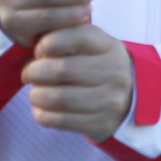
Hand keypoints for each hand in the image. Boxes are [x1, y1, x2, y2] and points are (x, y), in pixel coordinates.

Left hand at [22, 24, 133, 142]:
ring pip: (58, 98)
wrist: (132, 99)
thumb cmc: (100, 67)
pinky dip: (42, 115)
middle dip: (35, 71)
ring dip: (36, 95)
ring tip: (34, 93)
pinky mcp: (101, 124)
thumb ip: (67, 37)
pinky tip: (39, 109)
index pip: (77, 37)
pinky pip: (61, 121)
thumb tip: (38, 47)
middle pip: (62, 70)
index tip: (38, 50)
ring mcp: (109, 101)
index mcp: (109, 48)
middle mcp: (113, 73)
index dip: (49, 42)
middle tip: (28, 74)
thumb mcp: (93, 45)